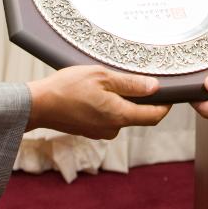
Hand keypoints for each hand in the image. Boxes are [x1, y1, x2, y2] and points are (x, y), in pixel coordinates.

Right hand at [26, 65, 169, 138]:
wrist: (38, 105)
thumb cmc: (67, 87)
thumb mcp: (102, 77)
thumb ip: (130, 84)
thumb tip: (155, 87)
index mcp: (119, 116)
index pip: (154, 116)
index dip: (165, 105)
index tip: (169, 92)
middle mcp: (113, 129)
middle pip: (139, 115)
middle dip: (142, 99)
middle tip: (138, 78)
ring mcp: (101, 132)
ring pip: (122, 115)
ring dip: (122, 100)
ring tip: (109, 81)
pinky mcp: (91, 130)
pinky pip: (108, 118)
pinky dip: (109, 105)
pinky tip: (96, 92)